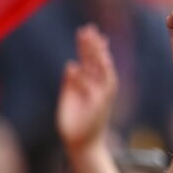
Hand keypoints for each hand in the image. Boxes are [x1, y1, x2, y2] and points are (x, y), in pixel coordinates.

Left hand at [57, 24, 115, 152]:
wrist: (80, 142)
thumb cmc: (75, 121)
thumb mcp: (69, 98)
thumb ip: (70, 82)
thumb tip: (71, 65)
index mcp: (89, 83)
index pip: (89, 60)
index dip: (87, 46)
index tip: (85, 31)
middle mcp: (97, 87)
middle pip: (96, 62)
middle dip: (93, 46)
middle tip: (88, 29)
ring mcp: (100, 95)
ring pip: (102, 72)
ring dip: (99, 57)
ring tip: (96, 42)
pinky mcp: (99, 106)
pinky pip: (96, 89)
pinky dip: (90, 78)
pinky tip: (84, 65)